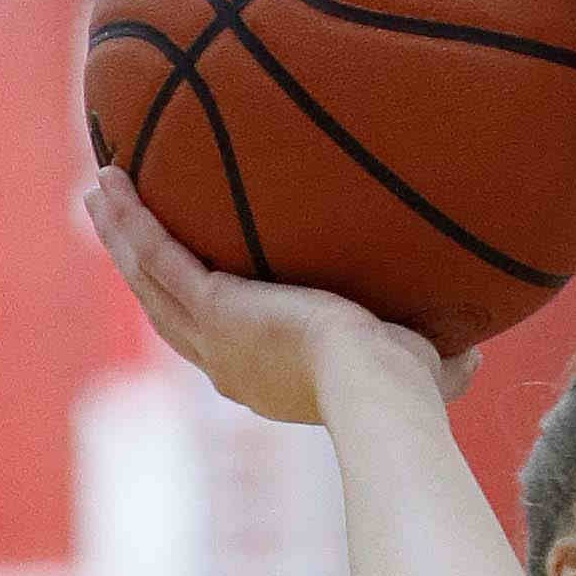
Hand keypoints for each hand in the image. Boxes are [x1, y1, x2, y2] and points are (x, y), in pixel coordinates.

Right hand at [85, 171, 469, 414]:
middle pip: (165, 307)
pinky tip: (112, 180)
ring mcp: (215, 340)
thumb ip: (442, 360)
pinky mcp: (213, 309)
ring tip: (99, 190)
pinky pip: (159, 255)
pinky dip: (134, 220)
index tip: (187, 278)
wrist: (381, 394)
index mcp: (266, 379)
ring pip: (150, 279)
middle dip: (140, 264)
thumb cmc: (409, 396)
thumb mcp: (424, 373)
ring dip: (121, 234)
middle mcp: (229, 365)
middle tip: (116, 221)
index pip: (220, 340)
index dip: (197, 308)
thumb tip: (477, 354)